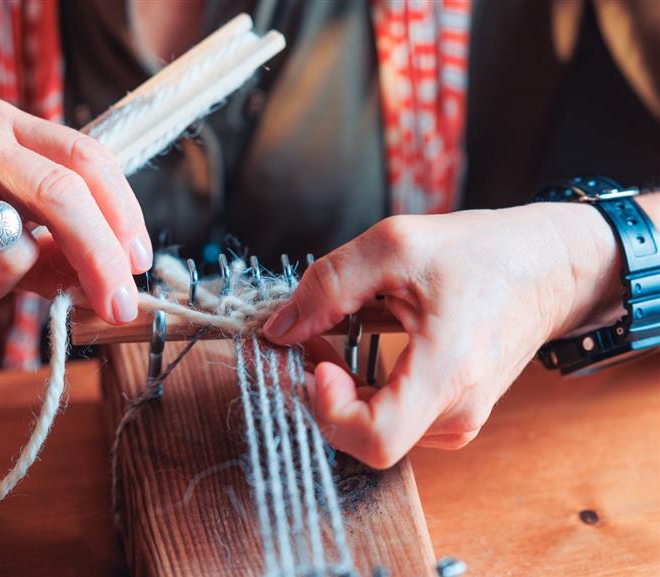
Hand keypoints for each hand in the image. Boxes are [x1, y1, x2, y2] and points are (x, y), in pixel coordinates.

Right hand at [0, 95, 150, 325]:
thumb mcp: (10, 230)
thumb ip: (59, 248)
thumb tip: (114, 283)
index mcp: (7, 126)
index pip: (88, 158)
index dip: (124, 213)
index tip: (139, 261)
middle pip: (65, 192)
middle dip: (103, 258)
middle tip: (119, 306)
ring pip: (14, 246)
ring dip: (6, 287)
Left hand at [264, 203, 622, 467]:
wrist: (549, 268)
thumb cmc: (483, 253)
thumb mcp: (395, 246)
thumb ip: (328, 286)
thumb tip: (279, 330)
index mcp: (447, 372)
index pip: (375, 440)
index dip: (329, 409)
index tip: (318, 360)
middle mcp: (457, 411)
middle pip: (363, 435)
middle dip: (322, 390)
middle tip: (309, 338)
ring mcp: (459, 420)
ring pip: (373, 429)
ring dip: (340, 388)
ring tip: (335, 335)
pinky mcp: (454, 414)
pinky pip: (392, 419)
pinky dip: (363, 389)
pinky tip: (361, 347)